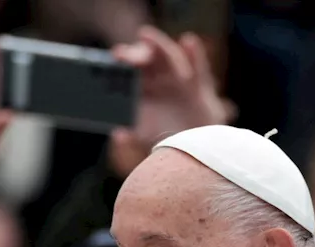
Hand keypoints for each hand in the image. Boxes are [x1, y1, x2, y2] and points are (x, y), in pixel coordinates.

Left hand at [108, 27, 233, 176]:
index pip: (131, 69)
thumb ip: (132, 136)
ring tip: (144, 35)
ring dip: (157, 45)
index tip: (115, 57)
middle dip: (135, 54)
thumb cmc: (168, 136)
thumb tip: (118, 135)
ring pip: (168, 57)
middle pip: (146, 59)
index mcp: (143, 87)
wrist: (197, 144)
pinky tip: (189, 42)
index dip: (122, 62)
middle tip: (121, 53)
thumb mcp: (148, 137)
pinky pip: (199, 67)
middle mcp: (160, 78)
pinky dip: (195, 54)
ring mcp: (180, 78)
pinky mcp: (200, 84)